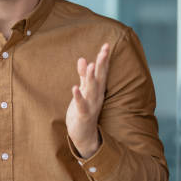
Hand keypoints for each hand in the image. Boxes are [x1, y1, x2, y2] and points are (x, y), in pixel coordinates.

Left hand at [66, 43, 110, 158]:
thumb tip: (82, 59)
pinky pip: (81, 105)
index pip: (102, 72)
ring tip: (91, 65)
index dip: (103, 59)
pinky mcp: (82, 115)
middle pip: (100, 78)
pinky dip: (78, 96)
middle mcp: (96, 96)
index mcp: (97, 90)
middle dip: (102, 64)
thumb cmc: (83, 110)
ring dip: (91, 78)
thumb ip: (83, 76)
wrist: (84, 134)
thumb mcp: (83, 91)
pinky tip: (75, 87)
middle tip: (104, 50)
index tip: (106, 45)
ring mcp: (90, 105)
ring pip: (92, 90)